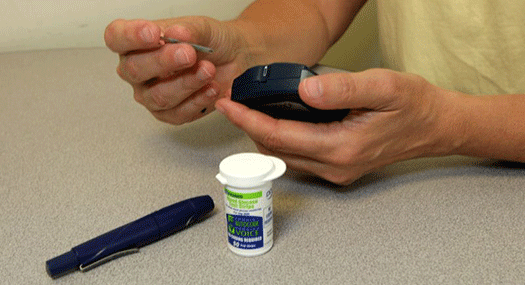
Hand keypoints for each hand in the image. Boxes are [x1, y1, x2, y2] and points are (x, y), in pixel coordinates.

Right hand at [104, 17, 253, 124]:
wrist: (235, 58)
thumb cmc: (212, 40)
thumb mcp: (203, 28)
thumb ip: (188, 30)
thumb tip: (176, 34)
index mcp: (136, 43)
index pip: (117, 38)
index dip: (131, 36)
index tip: (153, 33)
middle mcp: (138, 70)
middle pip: (135, 70)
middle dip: (163, 62)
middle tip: (188, 54)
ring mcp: (151, 94)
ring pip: (158, 96)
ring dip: (186, 83)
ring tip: (208, 70)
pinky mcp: (170, 113)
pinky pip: (178, 113)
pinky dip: (198, 100)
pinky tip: (211, 88)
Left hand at [216, 69, 462, 184]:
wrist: (435, 126)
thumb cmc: (414, 105)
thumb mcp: (384, 86)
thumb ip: (344, 88)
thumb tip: (306, 91)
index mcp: (342, 147)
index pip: (280, 136)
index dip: (249, 120)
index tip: (228, 104)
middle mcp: (335, 166)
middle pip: (276, 151)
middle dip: (249, 129)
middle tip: (233, 104)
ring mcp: (336, 171)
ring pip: (285, 158)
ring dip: (262, 137)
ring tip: (247, 112)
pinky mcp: (338, 169)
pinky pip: (298, 159)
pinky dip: (280, 142)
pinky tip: (275, 124)